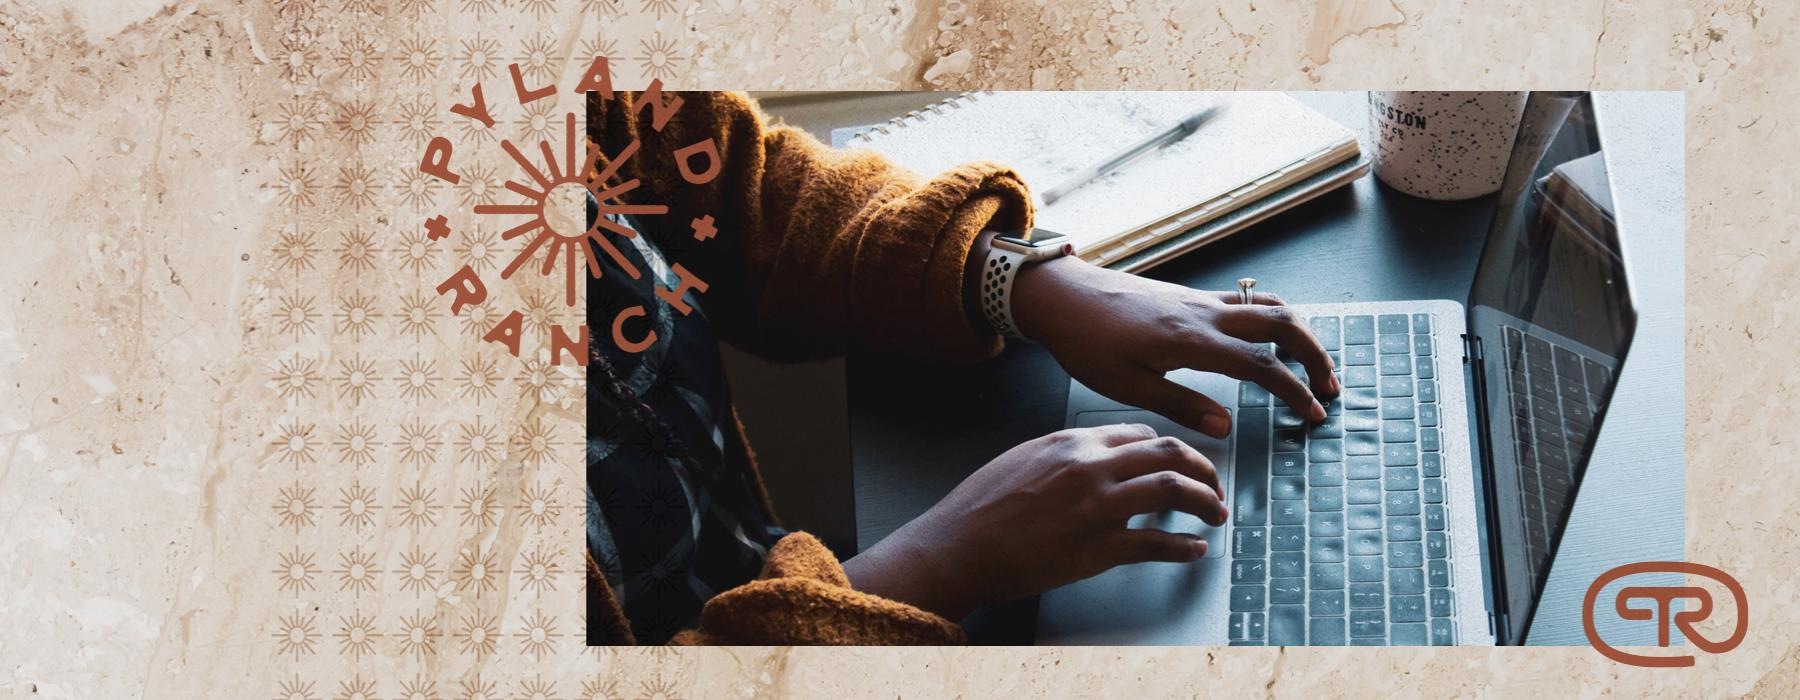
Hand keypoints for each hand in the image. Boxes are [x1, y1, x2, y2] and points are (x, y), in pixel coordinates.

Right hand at [842, 423, 1224, 620]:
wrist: (957, 546)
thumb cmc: (980, 507)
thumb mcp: (1022, 459)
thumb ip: (1064, 455)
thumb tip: (1094, 460)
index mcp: (1072, 441)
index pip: (1140, 434)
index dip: (1169, 448)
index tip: (1180, 462)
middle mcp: (1091, 467)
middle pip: (1169, 453)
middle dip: (1203, 469)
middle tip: (1213, 486)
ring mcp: (1098, 507)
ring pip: (1174, 490)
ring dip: (1206, 502)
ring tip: (1215, 513)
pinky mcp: (1099, 548)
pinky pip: (1158, 543)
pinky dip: (1184, 548)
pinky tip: (1194, 550)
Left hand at [1012, 256, 1338, 437]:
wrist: (1062, 295)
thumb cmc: (1086, 342)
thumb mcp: (1127, 386)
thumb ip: (1180, 406)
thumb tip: (1226, 428)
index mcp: (1191, 340)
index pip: (1261, 364)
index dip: (1293, 390)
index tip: (1313, 414)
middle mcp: (1205, 313)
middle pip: (1282, 323)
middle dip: (1314, 354)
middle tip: (1329, 388)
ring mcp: (1200, 300)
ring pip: (1269, 306)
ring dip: (1299, 333)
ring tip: (1312, 364)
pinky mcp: (1191, 296)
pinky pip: (1247, 301)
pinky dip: (1273, 318)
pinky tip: (1272, 340)